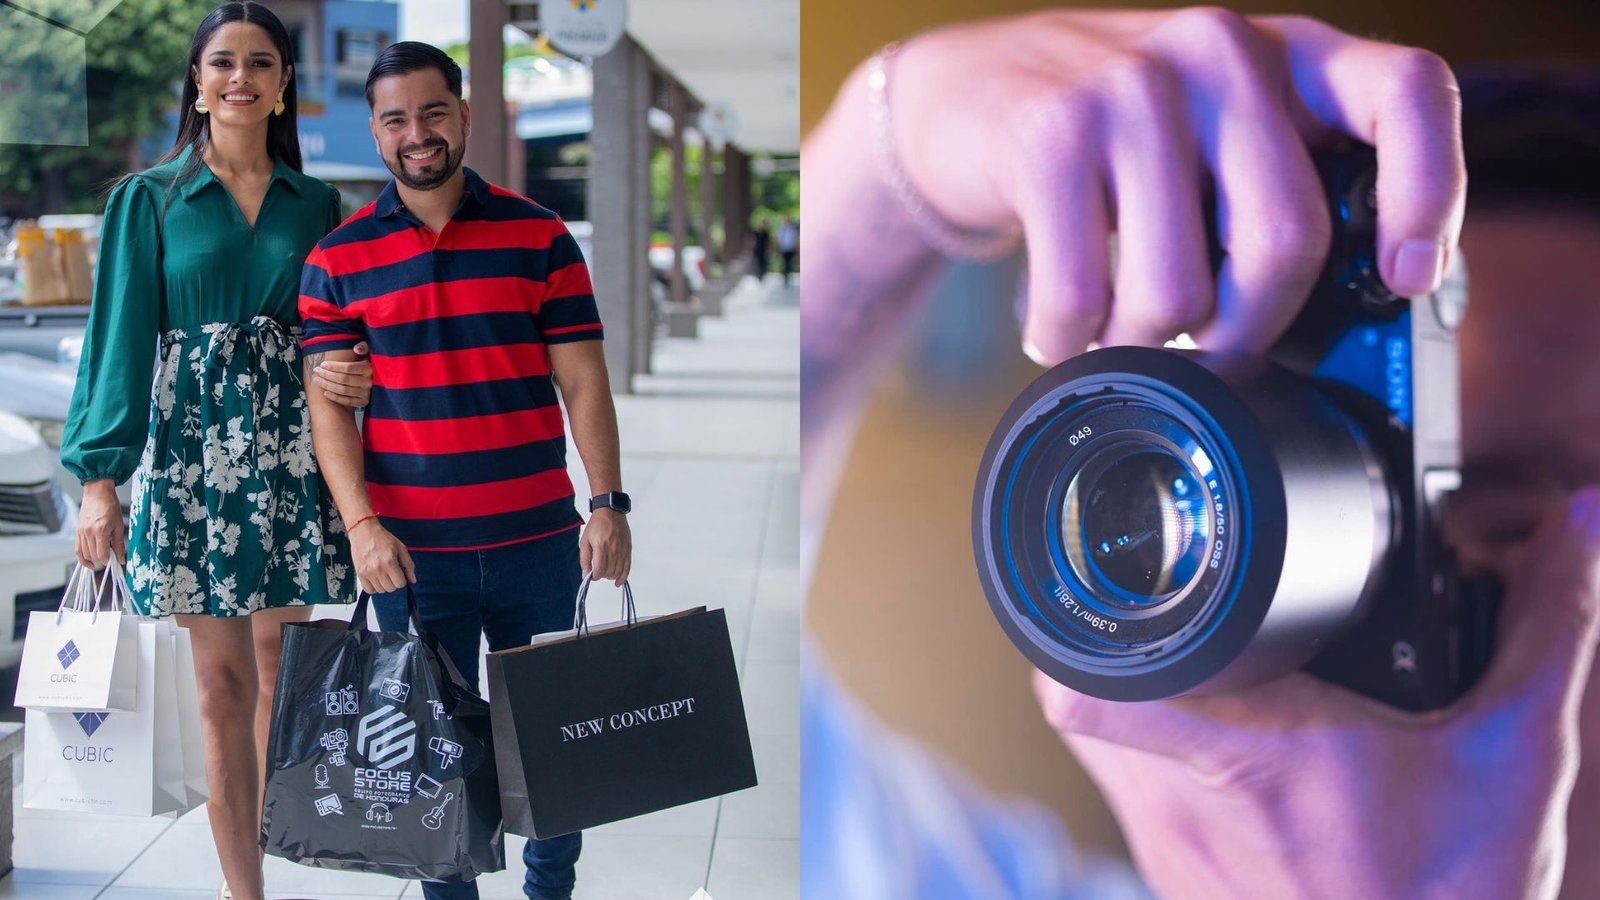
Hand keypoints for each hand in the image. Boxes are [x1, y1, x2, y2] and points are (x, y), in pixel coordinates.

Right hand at [75, 479, 124, 568]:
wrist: (97, 493)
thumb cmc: (110, 506)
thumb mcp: (118, 525)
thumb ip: (119, 544)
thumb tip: (121, 560)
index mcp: (100, 531)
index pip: (101, 555)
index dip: (108, 561)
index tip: (114, 561)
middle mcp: (88, 533)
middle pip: (92, 556)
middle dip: (101, 560)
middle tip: (110, 558)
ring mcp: (81, 532)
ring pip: (84, 554)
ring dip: (92, 559)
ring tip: (101, 558)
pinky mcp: (77, 531)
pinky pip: (77, 549)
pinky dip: (82, 557)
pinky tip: (89, 561)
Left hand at [312, 341, 371, 407]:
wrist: (383, 381)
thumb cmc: (370, 364)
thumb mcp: (370, 353)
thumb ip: (364, 347)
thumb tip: (356, 349)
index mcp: (369, 368)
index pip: (348, 368)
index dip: (334, 366)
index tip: (322, 364)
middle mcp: (368, 382)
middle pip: (343, 379)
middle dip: (327, 375)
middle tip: (316, 371)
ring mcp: (366, 393)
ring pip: (343, 390)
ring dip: (328, 385)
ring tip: (317, 380)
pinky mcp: (364, 402)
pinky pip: (347, 401)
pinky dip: (335, 397)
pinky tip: (325, 393)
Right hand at [350, 520, 415, 593]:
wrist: (364, 531)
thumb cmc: (383, 538)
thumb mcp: (401, 548)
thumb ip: (409, 565)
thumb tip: (413, 580)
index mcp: (390, 562)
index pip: (400, 584)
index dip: (402, 579)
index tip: (399, 573)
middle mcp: (378, 569)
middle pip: (390, 588)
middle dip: (394, 582)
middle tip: (391, 572)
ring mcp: (367, 572)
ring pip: (380, 590)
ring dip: (384, 584)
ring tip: (382, 573)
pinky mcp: (359, 573)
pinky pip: (368, 590)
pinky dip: (373, 587)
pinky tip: (375, 578)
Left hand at [580, 509, 631, 585]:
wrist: (611, 513)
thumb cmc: (597, 525)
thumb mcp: (585, 541)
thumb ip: (584, 559)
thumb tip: (586, 574)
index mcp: (601, 547)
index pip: (599, 570)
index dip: (594, 576)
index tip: (591, 575)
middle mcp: (613, 550)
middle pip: (609, 572)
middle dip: (601, 575)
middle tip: (597, 570)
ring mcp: (622, 551)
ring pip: (617, 572)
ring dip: (610, 576)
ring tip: (605, 571)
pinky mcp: (628, 550)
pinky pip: (627, 568)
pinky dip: (623, 577)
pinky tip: (618, 582)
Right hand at [879, 9, 1463, 361]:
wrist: (967, 94)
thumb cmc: (1110, 138)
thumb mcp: (1213, 137)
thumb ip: (1275, 191)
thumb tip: (1340, 325)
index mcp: (1289, 54)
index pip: (1409, 95)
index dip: (1429, 192)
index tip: (1406, 277)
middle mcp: (1220, 51)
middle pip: (1286, 237)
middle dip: (1245, 331)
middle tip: (1206, 349)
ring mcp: (1132, 86)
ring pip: (1178, 286)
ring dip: (1141, 344)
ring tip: (1112, 331)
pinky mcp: (1049, 133)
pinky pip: (1080, 293)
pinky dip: (1064, 338)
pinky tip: (1054, 326)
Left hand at [1033, 490, 1599, 899]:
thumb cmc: (1460, 898)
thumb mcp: (1517, 750)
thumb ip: (1549, 623)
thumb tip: (1581, 519)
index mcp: (1244, 758)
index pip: (1087, 690)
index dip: (1075, 628)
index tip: (1105, 576)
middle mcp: (1181, 804)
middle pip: (1076, 689)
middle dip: (1120, 633)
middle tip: (1172, 602)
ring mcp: (1167, 848)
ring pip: (1096, 740)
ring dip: (1132, 689)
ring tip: (1194, 661)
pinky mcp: (1171, 878)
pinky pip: (1126, 789)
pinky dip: (1155, 751)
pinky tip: (1216, 737)